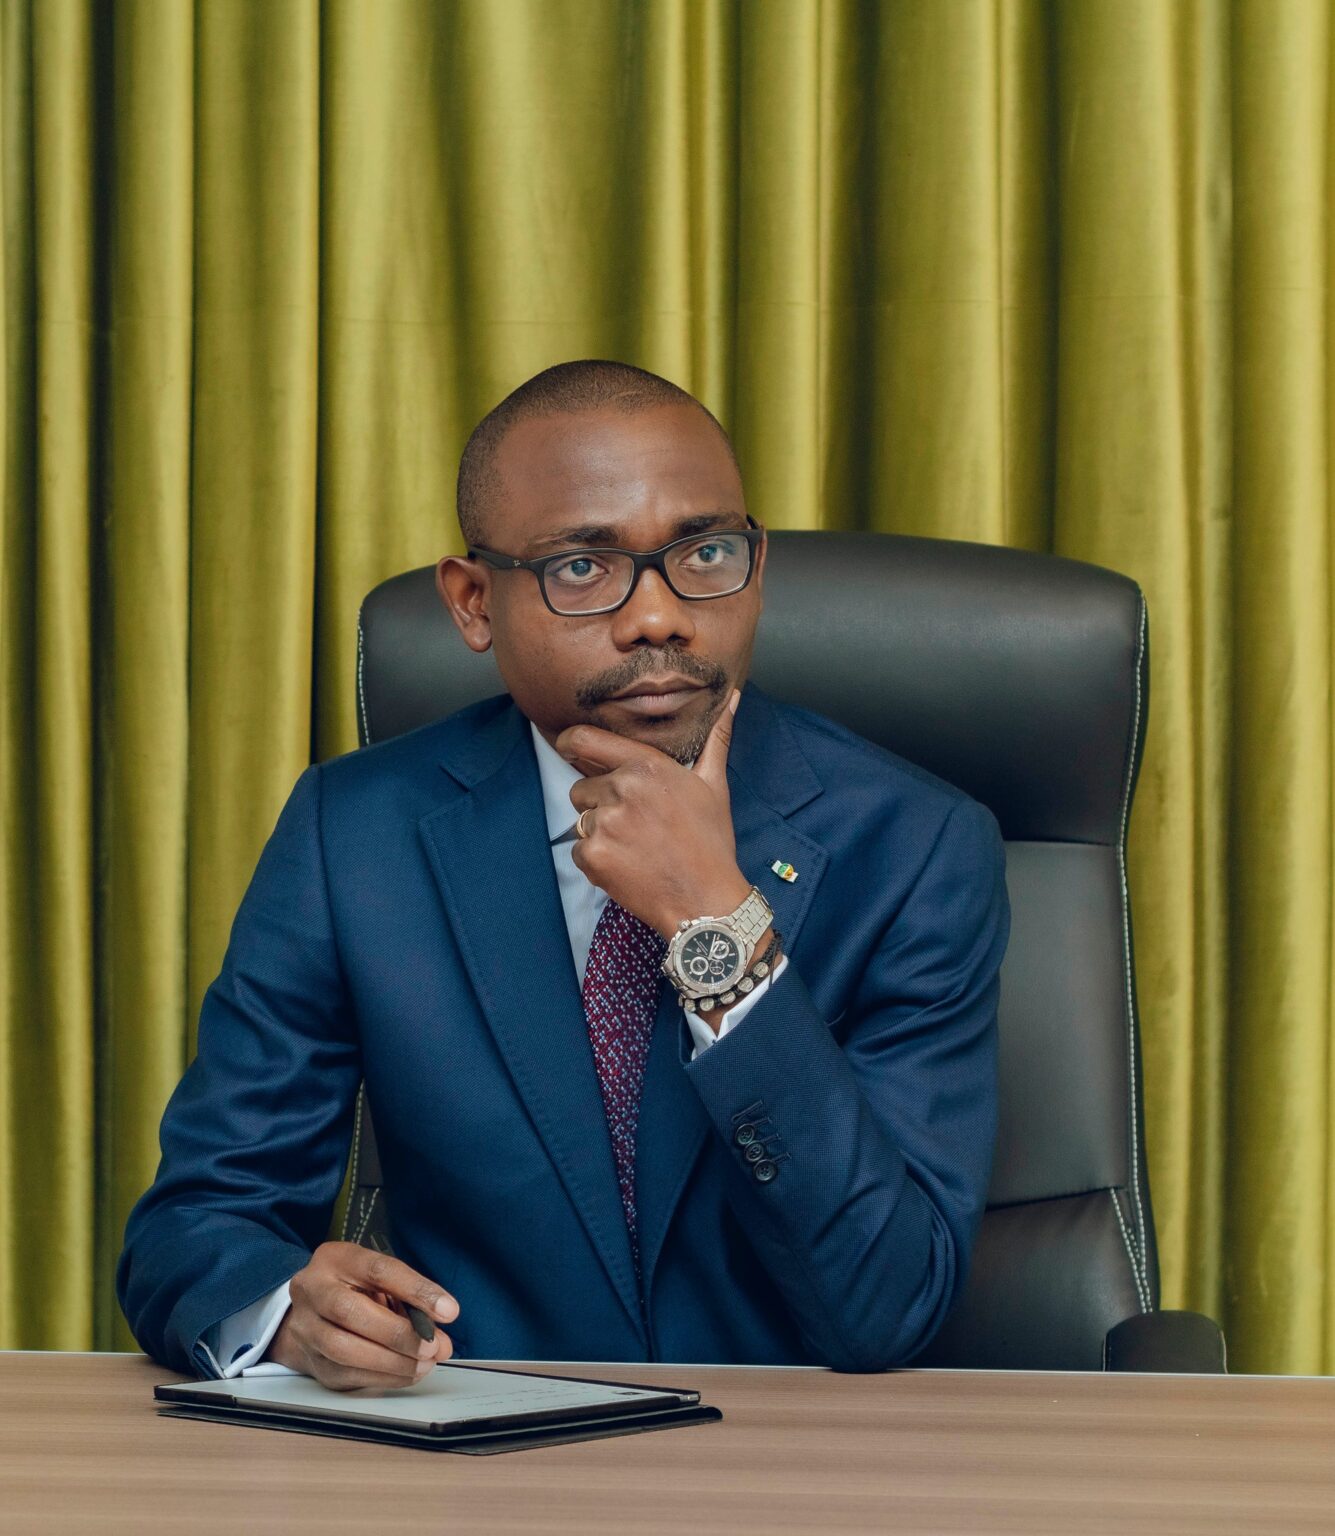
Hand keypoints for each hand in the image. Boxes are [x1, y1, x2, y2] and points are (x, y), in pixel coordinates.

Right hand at [265, 1240, 457, 1390]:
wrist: (309, 1311)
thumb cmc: (354, 1288)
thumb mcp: (378, 1277)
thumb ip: (409, 1297)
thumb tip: (442, 1332)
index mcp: (336, 1259)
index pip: (378, 1270)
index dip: (416, 1290)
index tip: (448, 1310)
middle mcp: (312, 1290)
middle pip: (350, 1312)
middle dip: (398, 1334)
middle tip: (433, 1346)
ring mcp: (305, 1328)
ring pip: (343, 1350)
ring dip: (392, 1362)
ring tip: (424, 1363)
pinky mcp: (309, 1361)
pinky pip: (345, 1375)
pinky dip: (382, 1378)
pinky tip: (407, 1373)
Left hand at [557, 688, 750, 937]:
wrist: (706, 901)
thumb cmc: (711, 842)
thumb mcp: (715, 785)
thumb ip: (715, 738)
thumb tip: (731, 698)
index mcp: (646, 766)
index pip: (584, 740)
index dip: (569, 742)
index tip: (567, 748)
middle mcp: (622, 789)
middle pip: (581, 787)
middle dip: (598, 803)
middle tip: (633, 824)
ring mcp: (605, 823)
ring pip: (580, 819)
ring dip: (599, 832)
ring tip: (634, 847)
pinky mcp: (593, 856)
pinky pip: (578, 851)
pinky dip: (597, 861)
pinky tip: (627, 867)